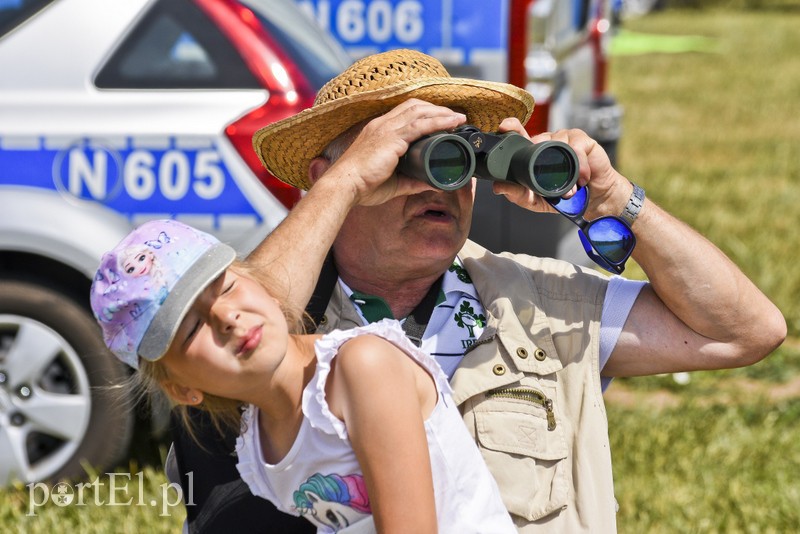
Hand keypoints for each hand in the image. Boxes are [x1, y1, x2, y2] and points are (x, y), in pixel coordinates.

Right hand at [310, 98, 467, 206]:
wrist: (344, 186)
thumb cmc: (363, 186)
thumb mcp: (394, 183)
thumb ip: (413, 182)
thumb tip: (433, 184)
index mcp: (379, 131)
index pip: (405, 113)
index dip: (425, 113)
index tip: (441, 119)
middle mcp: (382, 125)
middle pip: (414, 106)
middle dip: (436, 109)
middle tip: (454, 117)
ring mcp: (387, 129)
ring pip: (420, 111)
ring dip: (441, 113)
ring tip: (458, 118)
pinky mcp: (392, 138)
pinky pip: (420, 125)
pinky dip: (438, 122)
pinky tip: (452, 123)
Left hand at [491, 121, 630, 218]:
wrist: (593, 200)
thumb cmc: (563, 197)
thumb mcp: (536, 200)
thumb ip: (517, 194)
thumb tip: (497, 187)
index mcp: (533, 153)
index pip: (519, 135)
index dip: (512, 128)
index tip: (505, 126)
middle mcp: (548, 142)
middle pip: (538, 137)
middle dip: (539, 152)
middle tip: (544, 171)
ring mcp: (566, 139)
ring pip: (557, 142)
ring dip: (563, 168)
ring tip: (570, 187)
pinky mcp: (584, 141)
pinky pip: (577, 148)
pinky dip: (579, 166)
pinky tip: (581, 178)